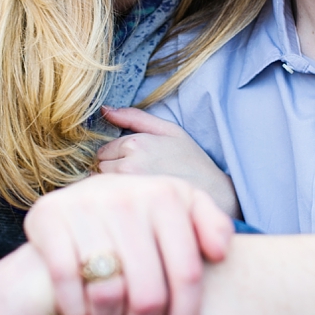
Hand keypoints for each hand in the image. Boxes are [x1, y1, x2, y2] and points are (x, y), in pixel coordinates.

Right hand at [24, 173, 233, 314]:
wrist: (80, 199)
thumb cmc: (141, 215)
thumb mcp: (179, 207)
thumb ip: (209, 223)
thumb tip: (221, 251)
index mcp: (165, 194)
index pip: (187, 273)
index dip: (187, 312)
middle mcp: (126, 194)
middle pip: (149, 292)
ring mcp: (86, 203)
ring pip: (109, 293)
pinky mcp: (50, 215)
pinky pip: (67, 280)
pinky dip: (76, 308)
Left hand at [97, 107, 240, 217]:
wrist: (214, 194)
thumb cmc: (192, 162)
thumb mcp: (169, 130)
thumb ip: (135, 117)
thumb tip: (104, 108)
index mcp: (135, 143)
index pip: (104, 150)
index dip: (116, 157)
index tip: (135, 164)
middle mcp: (128, 163)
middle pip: (100, 167)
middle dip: (111, 170)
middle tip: (136, 177)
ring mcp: (129, 186)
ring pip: (102, 184)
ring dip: (112, 186)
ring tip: (136, 189)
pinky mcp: (132, 206)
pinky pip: (110, 200)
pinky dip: (116, 200)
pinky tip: (135, 201)